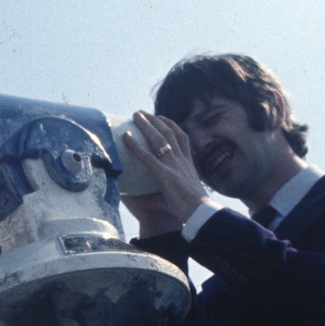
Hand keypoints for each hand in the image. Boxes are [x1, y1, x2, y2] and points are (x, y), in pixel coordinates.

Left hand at [121, 111, 207, 231]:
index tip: (162, 117)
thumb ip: (154, 196)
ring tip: (135, 114)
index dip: (172, 126)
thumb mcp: (174, 196)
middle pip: (169, 133)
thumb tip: (135, 198)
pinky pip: (146, 156)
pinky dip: (134, 145)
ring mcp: (173, 165)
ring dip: (146, 124)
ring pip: (159, 139)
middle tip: (142, 112)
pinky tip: (125, 136)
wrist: (199, 213)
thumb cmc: (188, 209)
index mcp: (188, 163)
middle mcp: (181, 160)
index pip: (182, 138)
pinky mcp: (164, 174)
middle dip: (155, 120)